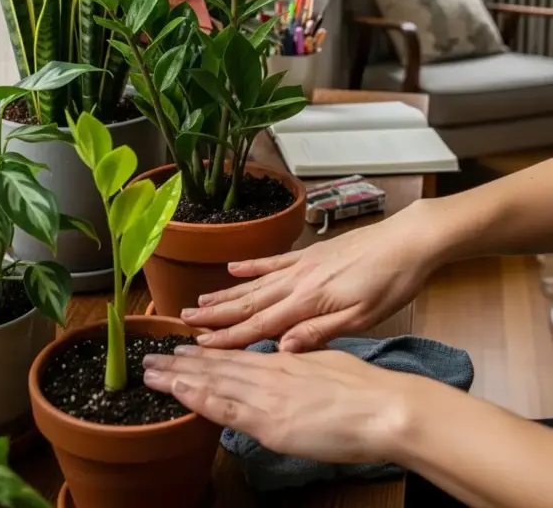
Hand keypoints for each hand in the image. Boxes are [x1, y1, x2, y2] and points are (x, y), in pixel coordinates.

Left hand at [143, 344, 409, 463]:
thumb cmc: (366, 391)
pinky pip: (227, 408)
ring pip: (215, 382)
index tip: (181, 349)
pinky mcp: (271, 422)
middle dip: (181, 364)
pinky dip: (200, 397)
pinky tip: (179, 391)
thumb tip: (289, 356)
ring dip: (180, 377)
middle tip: (150, 359)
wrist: (384, 408)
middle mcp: (270, 373)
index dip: (205, 354)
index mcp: (285, 361)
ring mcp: (268, 397)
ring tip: (152, 371)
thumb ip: (304, 361)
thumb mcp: (329, 365)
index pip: (235, 357)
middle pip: (217, 367)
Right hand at [181, 200, 436, 349]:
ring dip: (225, 294)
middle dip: (215, 316)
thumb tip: (281, 349)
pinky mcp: (312, 254)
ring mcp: (303, 265)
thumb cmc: (389, 283)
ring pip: (255, 283)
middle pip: (249, 303)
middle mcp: (298, 281)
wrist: (407, 242)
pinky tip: (233, 267)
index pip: (260, 325)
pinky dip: (251, 266)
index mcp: (308, 302)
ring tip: (198, 302)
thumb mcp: (362, 318)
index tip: (200, 346)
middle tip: (183, 325)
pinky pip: (274, 261)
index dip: (229, 338)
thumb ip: (319, 333)